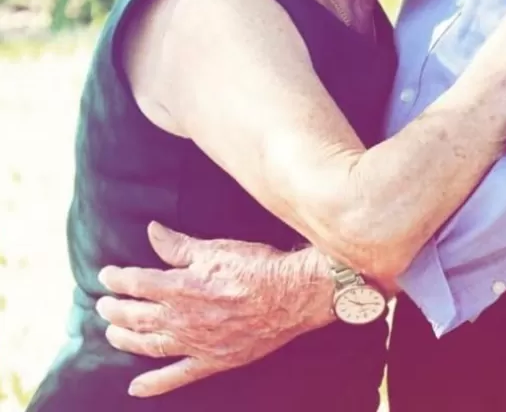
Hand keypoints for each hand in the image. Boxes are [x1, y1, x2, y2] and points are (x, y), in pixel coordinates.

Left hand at [96, 221, 333, 396]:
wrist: (290, 295)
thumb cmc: (255, 266)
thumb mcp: (216, 249)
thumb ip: (179, 246)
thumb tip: (152, 231)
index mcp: (181, 287)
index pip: (137, 283)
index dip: (118, 279)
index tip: (106, 274)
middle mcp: (182, 318)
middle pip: (136, 316)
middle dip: (114, 310)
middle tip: (103, 305)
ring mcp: (195, 343)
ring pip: (148, 345)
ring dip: (125, 340)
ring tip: (112, 334)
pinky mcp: (211, 361)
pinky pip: (176, 377)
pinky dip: (153, 384)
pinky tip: (136, 387)